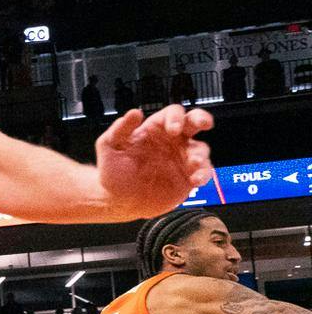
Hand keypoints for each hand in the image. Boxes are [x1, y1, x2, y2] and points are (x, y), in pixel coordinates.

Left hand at [94, 105, 214, 216]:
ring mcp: (182, 159)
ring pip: (201, 149)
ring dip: (200, 154)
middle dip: (202, 119)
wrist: (118, 200)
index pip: (172, 113)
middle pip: (194, 122)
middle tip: (204, 123)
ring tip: (194, 162)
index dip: (176, 117)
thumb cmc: (114, 171)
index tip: (173, 129)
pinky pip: (203, 173)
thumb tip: (134, 113)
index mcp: (155, 129)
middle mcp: (172, 141)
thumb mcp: (109, 146)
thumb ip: (120, 129)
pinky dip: (204, 175)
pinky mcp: (188, 178)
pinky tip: (195, 180)